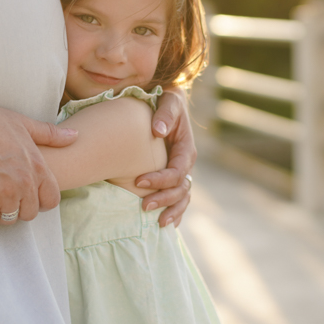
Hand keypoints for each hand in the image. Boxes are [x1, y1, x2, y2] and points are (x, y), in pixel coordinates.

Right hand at [0, 80, 76, 226]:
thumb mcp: (23, 124)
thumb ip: (50, 135)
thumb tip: (76, 136)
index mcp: (38, 167)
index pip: (51, 200)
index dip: (39, 200)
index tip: (26, 195)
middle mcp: (25, 183)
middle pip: (30, 213)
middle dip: (18, 208)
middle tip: (3, 196)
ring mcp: (4, 194)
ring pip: (9, 219)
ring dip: (0, 212)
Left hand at [136, 88, 195, 227]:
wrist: (165, 101)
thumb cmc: (165, 99)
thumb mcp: (168, 100)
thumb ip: (165, 113)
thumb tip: (158, 130)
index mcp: (186, 149)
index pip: (177, 172)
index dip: (160, 180)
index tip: (138, 181)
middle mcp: (185, 164)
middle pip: (180, 190)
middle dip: (164, 200)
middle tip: (144, 207)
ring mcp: (180, 172)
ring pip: (182, 198)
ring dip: (172, 211)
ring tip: (158, 223)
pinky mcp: (172, 176)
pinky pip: (177, 198)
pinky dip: (175, 211)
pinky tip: (166, 223)